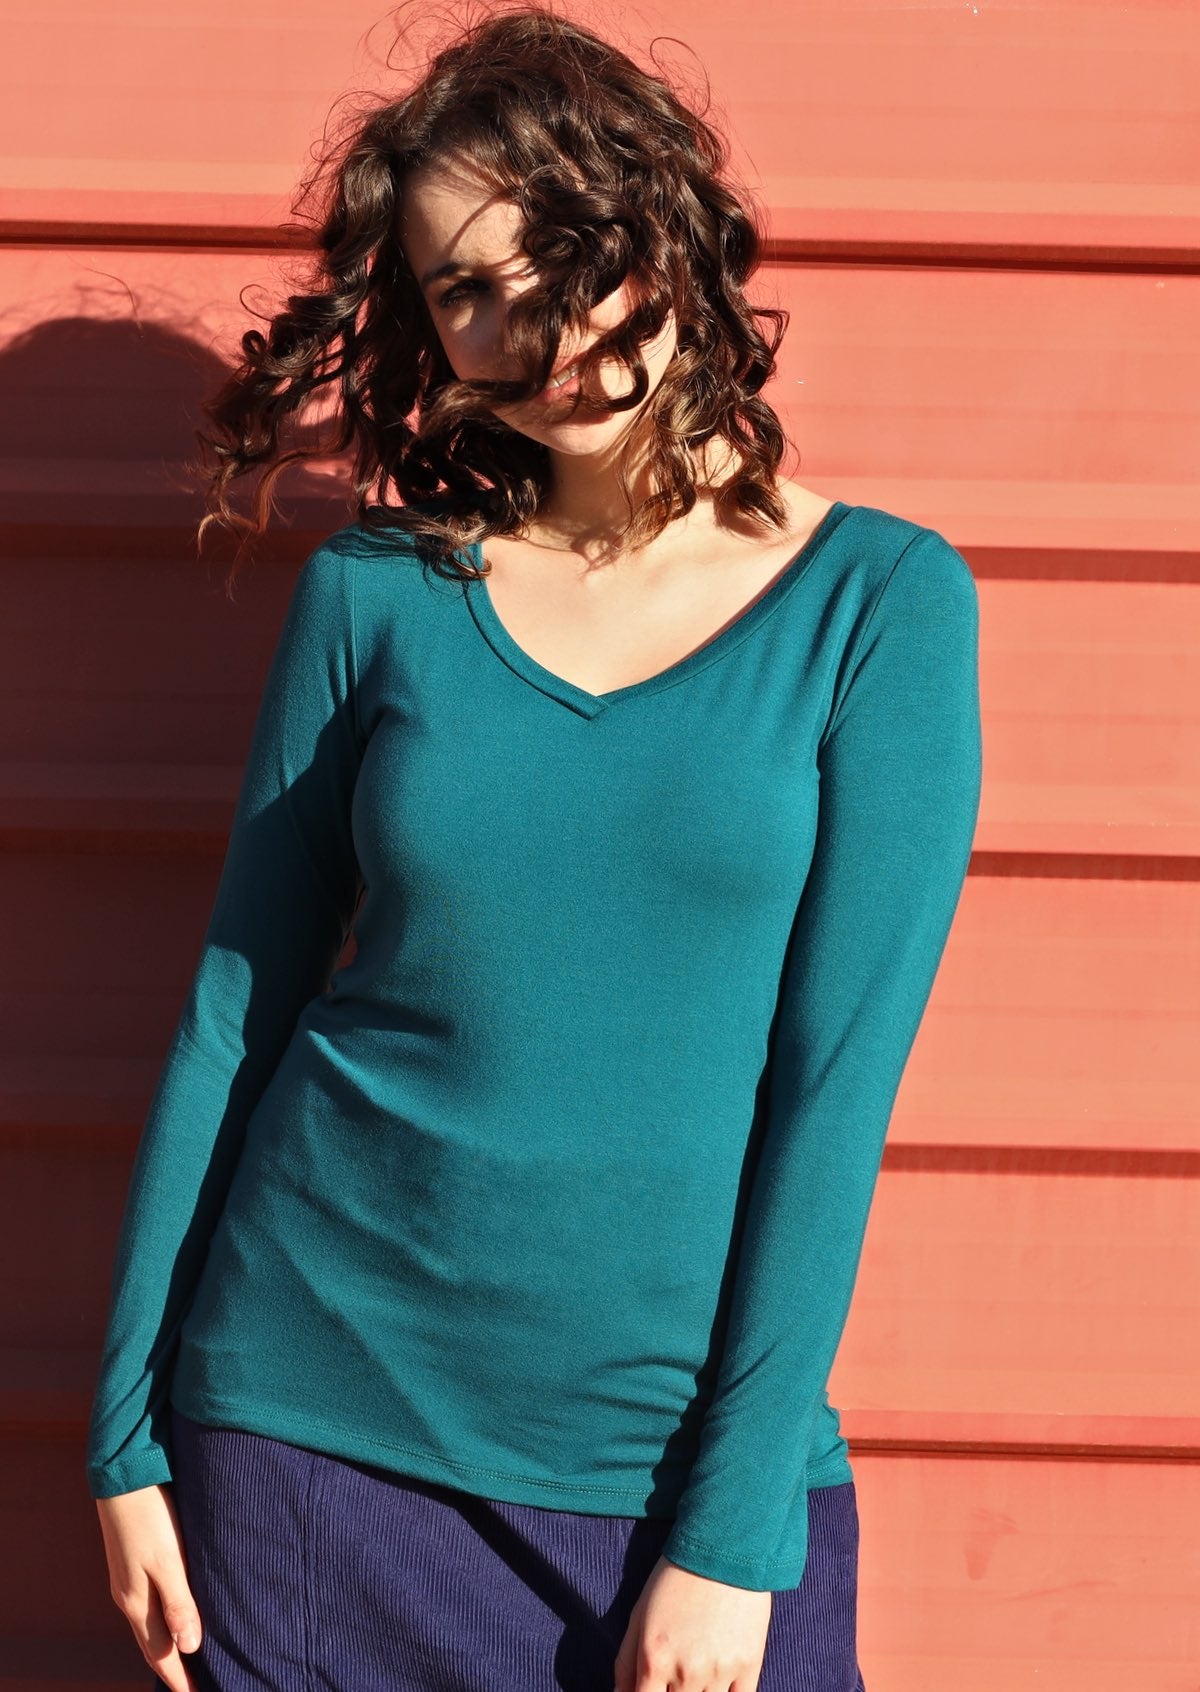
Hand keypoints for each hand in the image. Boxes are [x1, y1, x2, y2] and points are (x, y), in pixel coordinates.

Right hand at [94, 1484, 202, 1691]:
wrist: (123, 1475)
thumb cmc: (150, 1516)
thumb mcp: (168, 1560)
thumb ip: (179, 1604)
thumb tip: (190, 1649)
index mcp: (137, 1604)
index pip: (160, 1655)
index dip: (179, 1679)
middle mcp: (129, 1597)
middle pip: (153, 1645)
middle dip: (172, 1668)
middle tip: (194, 1686)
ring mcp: (128, 1580)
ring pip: (150, 1624)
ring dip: (167, 1644)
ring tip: (188, 1658)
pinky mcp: (133, 1562)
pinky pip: (149, 1604)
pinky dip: (163, 1618)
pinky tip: (175, 1612)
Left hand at [613, 1553, 771, 1691]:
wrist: (722, 1545)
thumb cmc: (675, 1578)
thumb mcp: (639, 1613)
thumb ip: (626, 1662)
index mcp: (654, 1660)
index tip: (653, 1687)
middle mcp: (686, 1673)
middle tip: (676, 1674)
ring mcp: (720, 1672)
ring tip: (697, 1670)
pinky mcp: (749, 1665)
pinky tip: (719, 1682)